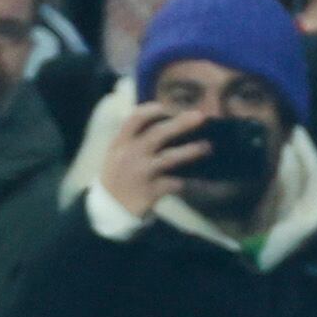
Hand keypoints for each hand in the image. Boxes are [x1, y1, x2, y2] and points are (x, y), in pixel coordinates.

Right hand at [99, 98, 214, 218]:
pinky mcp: (150, 192)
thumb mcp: (117, 153)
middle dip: (180, 123)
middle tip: (200, 116)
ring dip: (190, 151)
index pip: (135, 119)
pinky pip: (173, 183)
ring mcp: (141, 174)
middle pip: (157, 134)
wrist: (110, 210)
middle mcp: (130, 155)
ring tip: (206, 146)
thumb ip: (132, 137)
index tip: (168, 106)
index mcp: (121, 143)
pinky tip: (197, 178)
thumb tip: (162, 119)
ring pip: (169, 158)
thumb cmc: (118, 176)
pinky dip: (186, 181)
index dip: (152, 110)